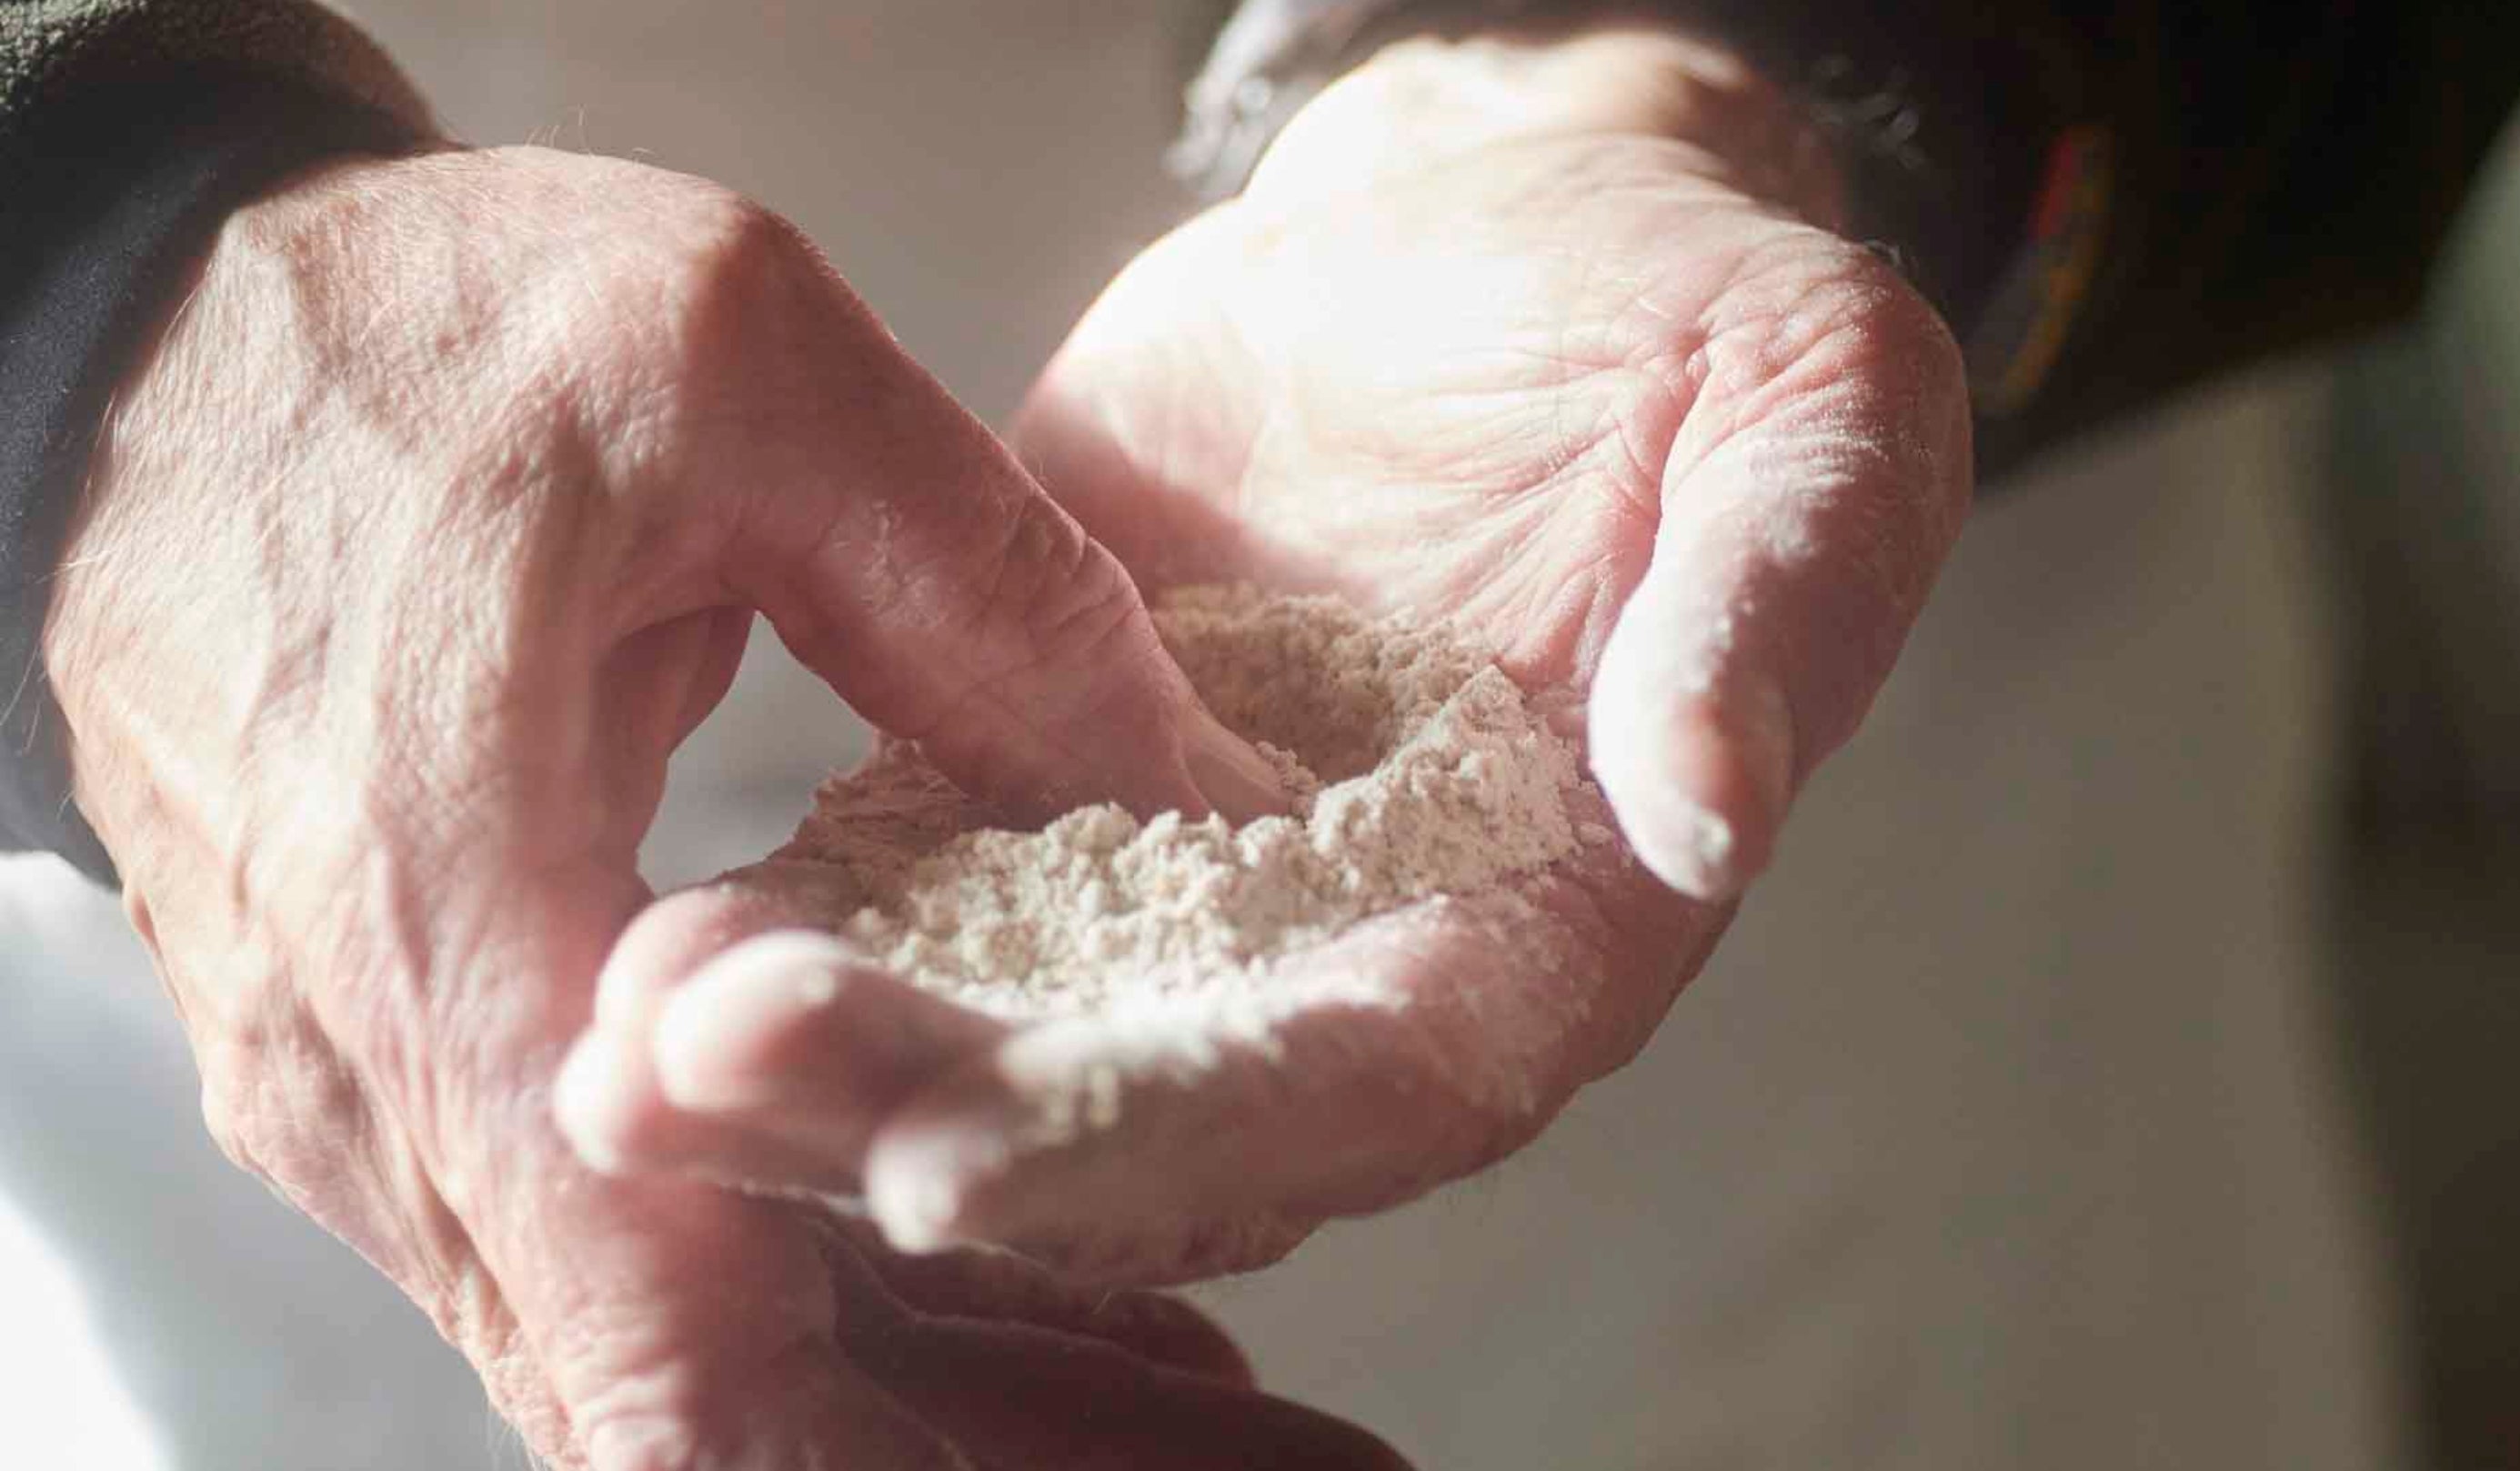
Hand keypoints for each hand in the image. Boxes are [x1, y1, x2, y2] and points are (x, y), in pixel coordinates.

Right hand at [44, 146, 1393, 1468]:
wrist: (144, 341)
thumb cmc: (409, 333)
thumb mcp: (740, 364)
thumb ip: (986, 598)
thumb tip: (1219, 805)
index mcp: (449, 919)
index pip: (666, 1346)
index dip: (924, 1456)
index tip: (1157, 1464)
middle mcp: (380, 1080)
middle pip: (695, 1410)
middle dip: (973, 1452)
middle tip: (1258, 1453)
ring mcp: (367, 1098)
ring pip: (658, 1361)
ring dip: (915, 1402)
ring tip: (1185, 1404)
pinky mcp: (387, 1070)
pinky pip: (612, 1265)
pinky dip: (808, 1311)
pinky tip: (1005, 1315)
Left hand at [556, 26, 1969, 1283]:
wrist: (1504, 240)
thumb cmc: (1693, 323)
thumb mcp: (1810, 416)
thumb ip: (1777, 608)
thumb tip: (1707, 803)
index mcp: (1539, 925)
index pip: (1359, 1090)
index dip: (1164, 1136)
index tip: (947, 1163)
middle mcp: (1346, 956)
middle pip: (1130, 1110)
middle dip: (905, 1119)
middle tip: (683, 1087)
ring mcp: (1185, 884)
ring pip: (988, 1028)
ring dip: (800, 1065)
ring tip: (604, 1044)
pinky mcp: (1046, 769)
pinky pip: (908, 881)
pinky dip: (780, 927)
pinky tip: (629, 934)